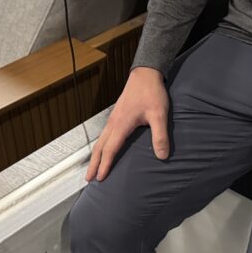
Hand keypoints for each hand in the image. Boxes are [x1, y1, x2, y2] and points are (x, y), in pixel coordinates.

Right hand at [87, 66, 169, 181]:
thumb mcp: (159, 115)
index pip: (110, 149)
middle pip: (99, 147)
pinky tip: (103, 151)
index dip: (105, 165)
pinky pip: (104, 135)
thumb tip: (162, 156)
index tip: (100, 178)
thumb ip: (160, 136)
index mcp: (121, 125)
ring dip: (95, 156)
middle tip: (89, 179)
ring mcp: (112, 119)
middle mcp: (113, 123)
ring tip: (92, 169)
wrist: (145, 74)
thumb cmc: (152, 93)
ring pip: (100, 141)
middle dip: (94, 164)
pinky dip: (100, 147)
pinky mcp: (116, 116)